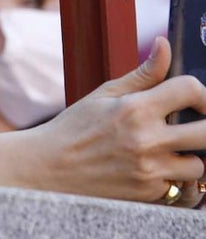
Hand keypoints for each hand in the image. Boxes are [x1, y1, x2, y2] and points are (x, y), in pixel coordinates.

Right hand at [24, 37, 205, 204]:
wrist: (48, 167)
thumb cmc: (74, 127)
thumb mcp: (104, 95)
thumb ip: (143, 74)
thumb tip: (163, 44)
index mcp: (135, 108)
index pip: (189, 90)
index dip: (199, 92)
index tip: (195, 99)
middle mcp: (146, 140)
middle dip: (205, 125)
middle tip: (194, 125)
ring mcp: (149, 170)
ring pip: (198, 166)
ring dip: (188, 158)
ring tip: (167, 152)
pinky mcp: (147, 194)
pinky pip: (180, 188)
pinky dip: (172, 180)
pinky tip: (152, 170)